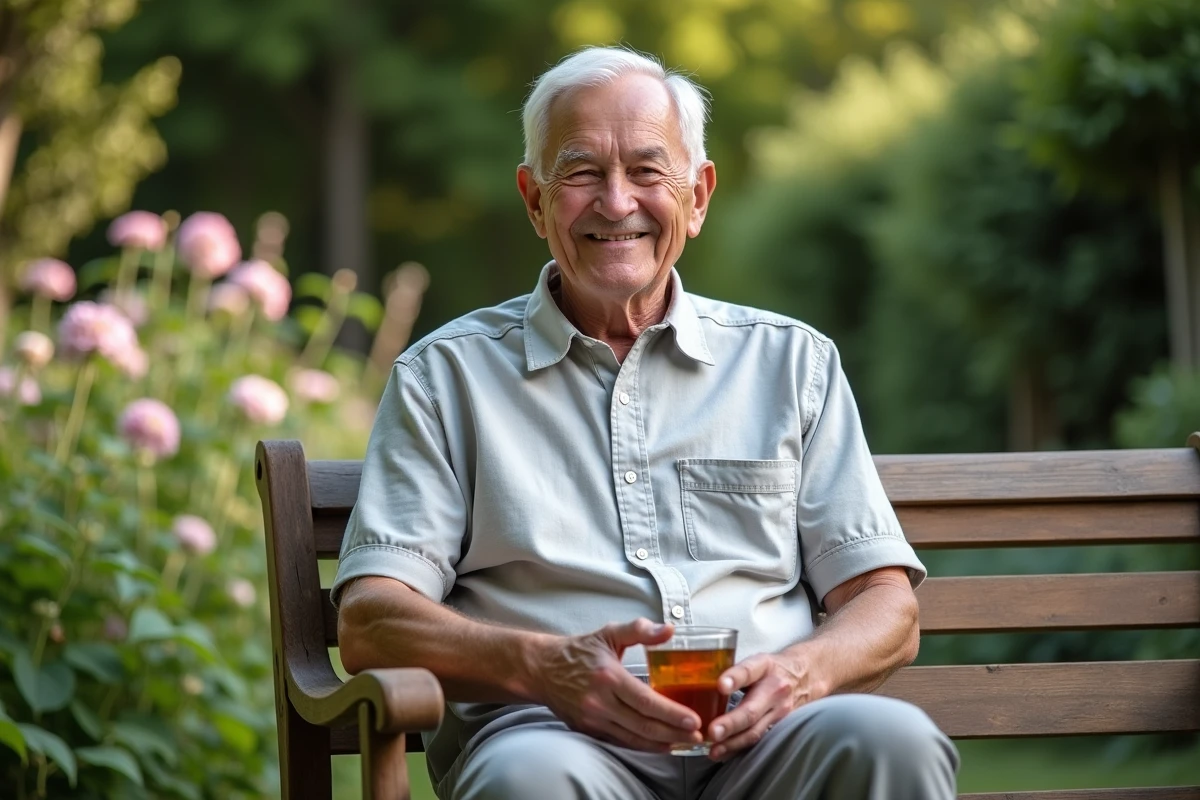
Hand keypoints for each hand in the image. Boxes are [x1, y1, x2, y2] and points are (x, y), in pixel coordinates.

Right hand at [532, 618, 702, 751]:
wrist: (541, 669)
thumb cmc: (579, 650)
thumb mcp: (609, 632)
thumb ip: (640, 630)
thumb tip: (669, 630)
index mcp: (608, 677)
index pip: (646, 701)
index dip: (671, 713)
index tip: (694, 720)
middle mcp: (600, 702)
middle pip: (643, 725)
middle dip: (674, 733)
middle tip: (698, 736)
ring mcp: (593, 720)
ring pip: (633, 738)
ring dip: (662, 743)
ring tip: (685, 743)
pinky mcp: (589, 730)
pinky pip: (620, 742)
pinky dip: (643, 746)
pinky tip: (660, 744)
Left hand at [707, 651, 820, 760]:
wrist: (807, 677)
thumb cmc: (771, 668)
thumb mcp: (756, 660)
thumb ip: (732, 670)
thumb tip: (697, 681)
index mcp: (764, 666)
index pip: (748, 671)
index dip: (734, 678)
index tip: (720, 686)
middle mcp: (775, 689)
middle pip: (751, 710)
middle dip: (730, 723)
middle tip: (712, 732)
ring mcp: (780, 712)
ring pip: (755, 731)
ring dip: (733, 742)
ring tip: (713, 750)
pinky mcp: (781, 727)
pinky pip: (758, 740)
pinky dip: (739, 748)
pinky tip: (723, 753)